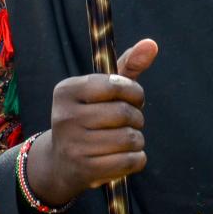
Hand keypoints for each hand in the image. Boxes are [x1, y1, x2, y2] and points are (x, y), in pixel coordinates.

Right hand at [24, 39, 158, 206]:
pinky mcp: (86, 170)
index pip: (115, 85)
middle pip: (125, 113)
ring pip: (130, 138)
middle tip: (130, 122)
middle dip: (137, 117)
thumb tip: (152, 43)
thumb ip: (127, 65)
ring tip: (126, 140)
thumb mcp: (101, 90)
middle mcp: (65, 116)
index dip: (134, 92)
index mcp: (66, 90)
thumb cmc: (88, 117)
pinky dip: (137, 158)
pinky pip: (130, 161)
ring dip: (137, 139)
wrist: (61, 162)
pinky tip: (126, 156)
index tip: (134, 99)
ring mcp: (74, 145)